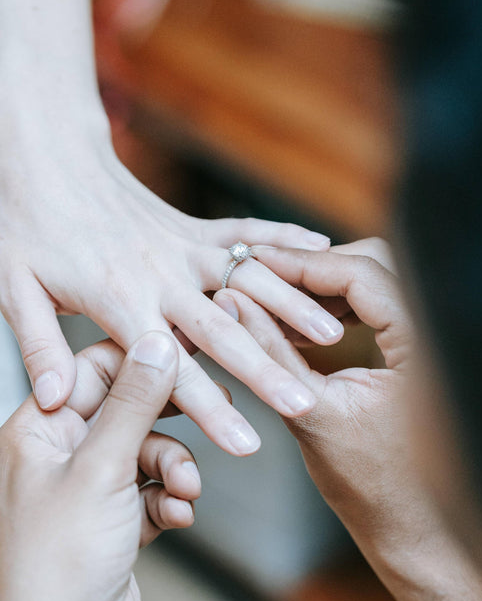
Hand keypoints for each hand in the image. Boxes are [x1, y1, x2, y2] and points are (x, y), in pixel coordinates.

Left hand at [0, 121, 343, 454]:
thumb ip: (40, 347)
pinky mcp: (190, 226)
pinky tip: (319, 247)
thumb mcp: (11, 290)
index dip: (211, 409)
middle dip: (267, 371)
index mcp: (118, 297)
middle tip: (305, 402)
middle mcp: (161, 273)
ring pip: (246, 279)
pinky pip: (244, 232)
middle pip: (223, 330)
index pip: (171, 368)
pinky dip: (282, 239)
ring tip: (331, 335)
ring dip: (290, 307)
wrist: (43, 156)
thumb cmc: (23, 221)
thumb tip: (58, 401)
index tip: (245, 444)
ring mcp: (181, 246)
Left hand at [0, 331, 198, 600]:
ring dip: (176, 468)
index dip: (142, 359)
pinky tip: (178, 515)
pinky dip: (171, 499)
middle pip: (129, 410)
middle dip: (170, 421)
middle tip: (214, 409)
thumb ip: (133, 402)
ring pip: (149, 451)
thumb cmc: (58, 566)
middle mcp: (63, 453)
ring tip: (186, 489)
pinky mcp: (116, 519)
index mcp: (41, 429)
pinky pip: (154, 489)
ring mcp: (91, 487)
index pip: (95, 369)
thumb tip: (156, 343)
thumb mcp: (102, 468)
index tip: (187, 351)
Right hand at [215, 241, 481, 600]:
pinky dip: (339, 309)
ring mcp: (432, 342)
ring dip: (325, 287)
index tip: (255, 262)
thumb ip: (270, 353)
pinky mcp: (422, 354)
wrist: (416, 530)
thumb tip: (232, 301)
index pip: (363, 274)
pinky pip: (379, 310)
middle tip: (260, 274)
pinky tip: (303, 321)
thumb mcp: (311, 415)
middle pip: (374, 266)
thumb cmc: (374, 488)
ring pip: (376, 285)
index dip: (303, 265)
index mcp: (425, 345)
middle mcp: (437, 333)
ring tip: (273, 296)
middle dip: (314, 269)